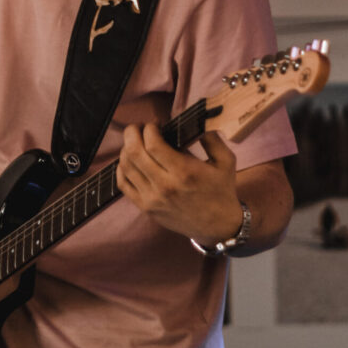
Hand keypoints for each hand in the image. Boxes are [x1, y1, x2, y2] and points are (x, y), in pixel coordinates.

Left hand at [116, 123, 242, 244]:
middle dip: (132, 133)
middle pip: (134, 153)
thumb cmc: (221, 191)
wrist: (218, 227)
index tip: (155, 124)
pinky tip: (129, 160)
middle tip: (139, 127)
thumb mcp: (226, 161)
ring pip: (125, 166)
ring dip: (126, 148)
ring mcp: (152, 199)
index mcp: (184, 172)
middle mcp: (165, 186)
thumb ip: (211, 138)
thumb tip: (197, 120)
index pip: (153, 144)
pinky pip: (123, 184)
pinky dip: (121, 168)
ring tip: (135, 142)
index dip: (149, 129)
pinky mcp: (146, 208)